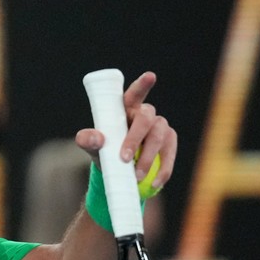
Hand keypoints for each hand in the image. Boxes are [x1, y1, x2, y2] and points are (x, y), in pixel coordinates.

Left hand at [75, 71, 176, 191]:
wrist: (117, 170)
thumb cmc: (104, 150)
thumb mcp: (92, 146)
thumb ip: (88, 140)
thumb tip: (95, 137)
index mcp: (125, 108)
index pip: (134, 94)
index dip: (142, 85)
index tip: (150, 76)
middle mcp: (145, 114)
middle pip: (146, 119)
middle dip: (135, 139)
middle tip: (124, 159)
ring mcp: (160, 127)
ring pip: (160, 137)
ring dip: (148, 158)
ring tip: (136, 176)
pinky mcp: (170, 142)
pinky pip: (170, 154)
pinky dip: (163, 170)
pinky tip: (154, 183)